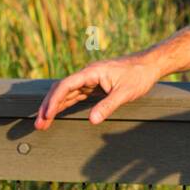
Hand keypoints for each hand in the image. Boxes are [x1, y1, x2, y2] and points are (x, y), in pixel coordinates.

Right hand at [34, 54, 161, 128]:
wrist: (150, 65)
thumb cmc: (139, 75)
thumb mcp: (126, 92)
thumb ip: (108, 105)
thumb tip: (92, 120)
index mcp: (92, 72)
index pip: (66, 85)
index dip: (54, 100)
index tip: (46, 115)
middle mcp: (88, 75)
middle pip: (61, 89)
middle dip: (49, 106)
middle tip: (39, 124)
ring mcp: (90, 80)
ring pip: (66, 93)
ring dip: (54, 107)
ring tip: (43, 124)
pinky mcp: (95, 86)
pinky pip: (75, 96)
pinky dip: (65, 105)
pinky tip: (57, 115)